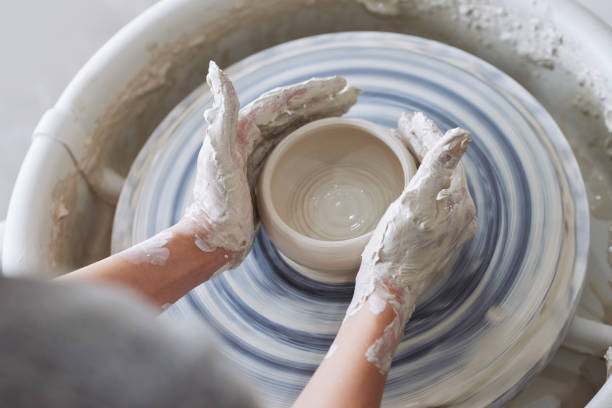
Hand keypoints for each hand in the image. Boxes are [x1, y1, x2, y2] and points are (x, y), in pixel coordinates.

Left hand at [182, 61, 360, 267]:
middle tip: (357, 93)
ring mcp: (258, 155)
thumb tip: (216, 70)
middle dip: (326, 100)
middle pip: (294, 111)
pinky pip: (294, 148)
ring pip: (296, 128)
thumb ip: (223, 116)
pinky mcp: (264, 174)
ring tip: (351, 109)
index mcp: (241, 129)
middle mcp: (249, 137)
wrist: (212, 242)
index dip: (314, 90)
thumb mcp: (220, 158)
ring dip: (323, 115)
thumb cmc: (216, 206)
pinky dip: (313, 139)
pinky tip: (329, 140)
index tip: (342, 85)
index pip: (284, 101)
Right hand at [346, 112, 476, 372]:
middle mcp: (459, 215)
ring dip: (420, 159)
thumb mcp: (417, 201)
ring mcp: (447, 229)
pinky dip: (417, 180)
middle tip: (402, 124)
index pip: (447, 157)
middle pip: (443, 168)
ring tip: (402, 142)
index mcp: (459, 203)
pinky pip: (428, 199)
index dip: (428, 133)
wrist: (390, 292)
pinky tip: (405, 177)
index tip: (409, 117)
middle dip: (423, 143)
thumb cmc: (399, 248)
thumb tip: (461, 135)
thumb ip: (439, 165)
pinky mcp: (433, 239)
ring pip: (435, 183)